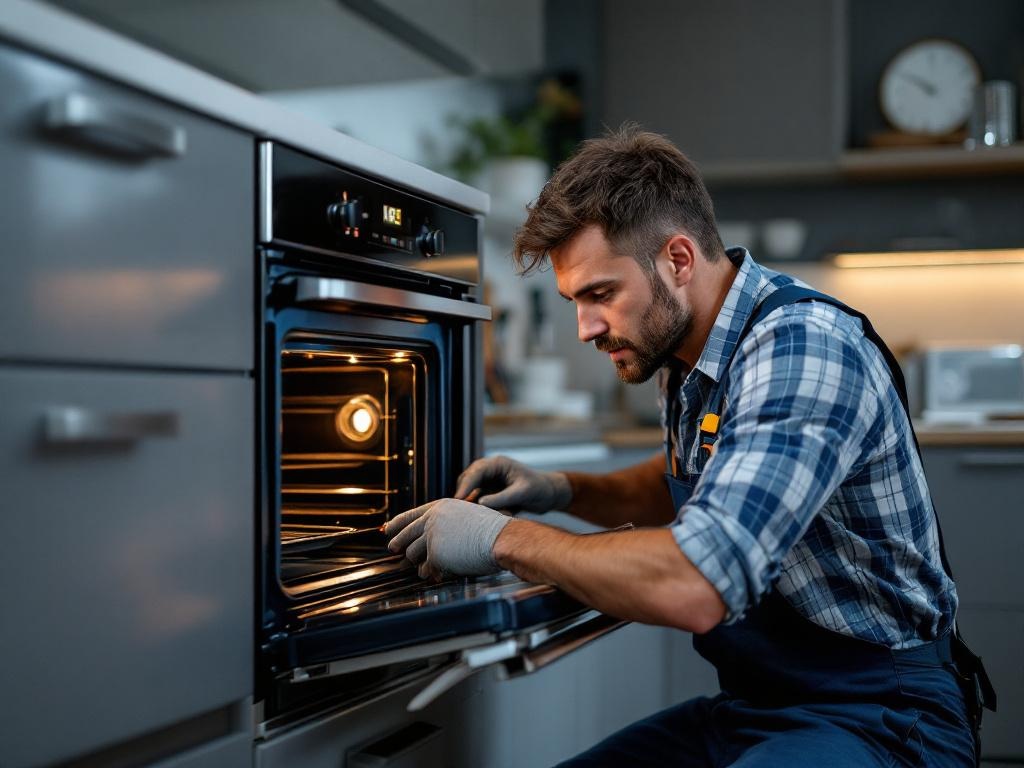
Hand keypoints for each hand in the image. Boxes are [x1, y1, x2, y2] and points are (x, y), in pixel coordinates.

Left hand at [385, 498, 512, 578]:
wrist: (500, 538)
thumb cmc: (490, 530)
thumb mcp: (465, 516)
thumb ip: (447, 523)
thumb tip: (433, 537)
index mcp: (440, 507)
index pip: (410, 515)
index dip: (396, 523)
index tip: (388, 530)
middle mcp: (432, 519)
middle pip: (406, 533)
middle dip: (397, 543)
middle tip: (392, 549)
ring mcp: (432, 536)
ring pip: (413, 553)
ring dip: (417, 563)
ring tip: (422, 569)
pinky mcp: (435, 553)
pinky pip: (426, 567)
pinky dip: (431, 573)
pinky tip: (437, 575)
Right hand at [455, 456, 571, 513]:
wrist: (549, 495)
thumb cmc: (539, 489)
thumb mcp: (522, 493)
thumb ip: (502, 498)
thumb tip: (479, 503)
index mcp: (498, 464)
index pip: (475, 472)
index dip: (465, 485)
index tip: (458, 499)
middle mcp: (490, 471)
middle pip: (467, 480)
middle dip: (463, 495)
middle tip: (458, 511)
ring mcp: (488, 482)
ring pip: (470, 492)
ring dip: (471, 503)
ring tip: (474, 516)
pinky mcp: (489, 493)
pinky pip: (477, 501)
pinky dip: (478, 509)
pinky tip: (485, 518)